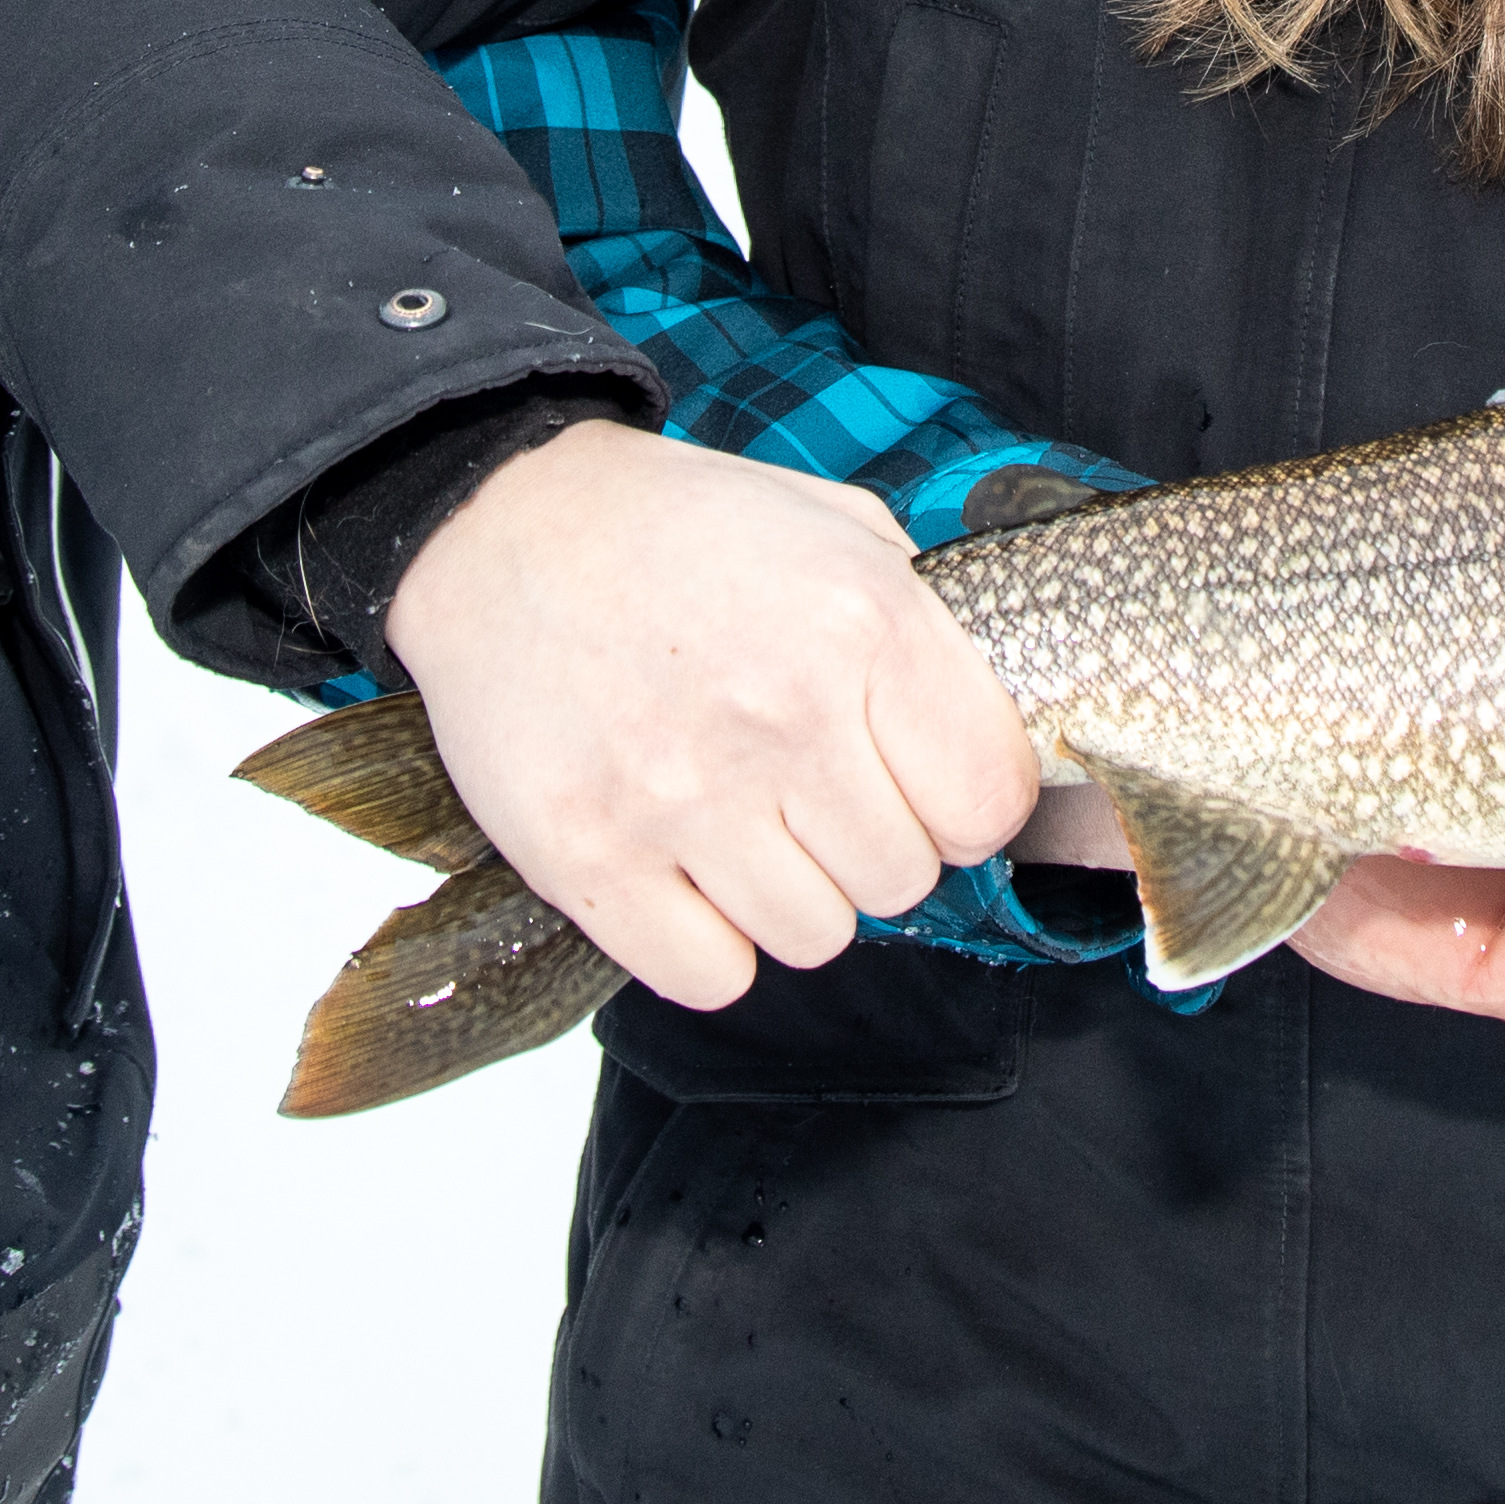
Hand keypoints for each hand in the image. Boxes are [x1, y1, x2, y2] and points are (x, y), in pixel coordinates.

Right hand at [382, 420, 1041, 1010]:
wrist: (505, 526)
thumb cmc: (686, 533)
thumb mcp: (841, 529)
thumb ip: (930, 634)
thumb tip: (1000, 743)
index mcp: (864, 623)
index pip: (989, 804)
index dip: (962, 803)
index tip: (919, 781)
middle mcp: (783, 715)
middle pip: (902, 882)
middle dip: (868, 844)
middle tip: (809, 788)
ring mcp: (680, 794)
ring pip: (814, 939)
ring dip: (789, 894)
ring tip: (739, 814)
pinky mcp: (589, 857)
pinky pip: (711, 977)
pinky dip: (706, 941)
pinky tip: (682, 865)